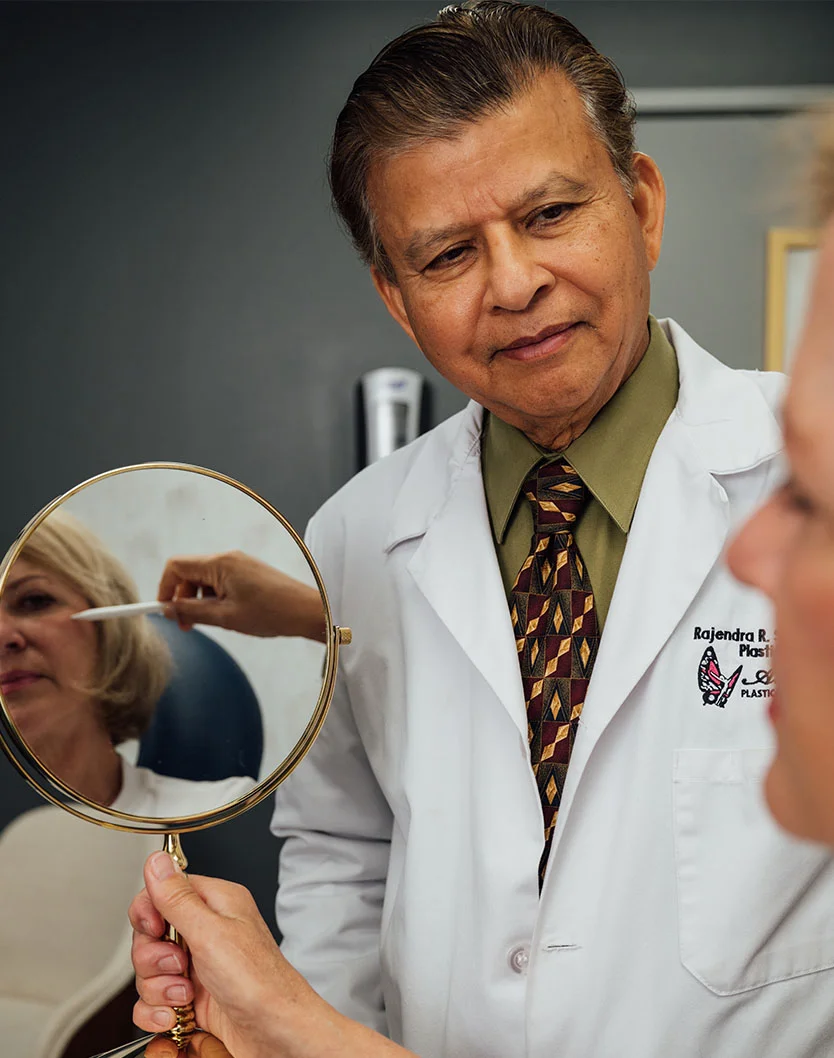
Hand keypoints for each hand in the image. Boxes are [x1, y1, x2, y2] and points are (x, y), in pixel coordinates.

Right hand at [130, 854, 415, 1057]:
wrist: (274, 1033)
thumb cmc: (258, 981)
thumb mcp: (211, 932)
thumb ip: (177, 898)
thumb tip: (157, 861)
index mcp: (216, 903)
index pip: (164, 893)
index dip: (150, 912)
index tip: (156, 928)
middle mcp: (207, 932)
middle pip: (150, 935)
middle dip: (154, 957)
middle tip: (179, 965)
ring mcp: (198, 966)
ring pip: (149, 970)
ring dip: (159, 987)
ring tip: (185, 993)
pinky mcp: (192, 997)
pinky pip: (153, 1001)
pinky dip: (158, 1011)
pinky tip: (176, 1014)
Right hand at [157, 551, 325, 640]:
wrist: (308, 611)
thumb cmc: (272, 613)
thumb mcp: (226, 617)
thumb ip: (192, 612)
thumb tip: (168, 610)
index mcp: (220, 563)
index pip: (176, 566)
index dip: (164, 588)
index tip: (164, 610)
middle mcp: (229, 558)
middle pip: (189, 572)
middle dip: (182, 597)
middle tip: (186, 625)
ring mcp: (240, 563)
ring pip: (205, 578)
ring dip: (199, 599)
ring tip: (210, 622)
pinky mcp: (249, 571)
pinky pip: (221, 581)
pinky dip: (215, 597)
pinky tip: (226, 615)